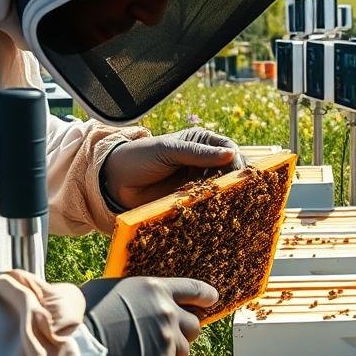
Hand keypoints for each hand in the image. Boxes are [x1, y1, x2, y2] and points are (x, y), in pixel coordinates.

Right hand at [79, 276, 217, 355]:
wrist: (76, 344)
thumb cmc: (85, 314)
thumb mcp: (112, 289)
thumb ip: (136, 294)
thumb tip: (137, 300)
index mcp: (157, 289)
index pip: (195, 289)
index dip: (206, 296)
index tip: (212, 301)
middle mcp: (168, 311)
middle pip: (194, 326)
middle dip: (183, 333)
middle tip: (164, 340)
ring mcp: (167, 338)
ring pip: (185, 351)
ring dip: (170, 355)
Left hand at [102, 128, 243, 208]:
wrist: (115, 181)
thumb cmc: (140, 157)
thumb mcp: (169, 150)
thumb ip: (198, 153)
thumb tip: (230, 154)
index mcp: (201, 142)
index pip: (229, 149)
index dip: (237, 160)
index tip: (240, 173)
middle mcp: (203, 161)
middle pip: (229, 170)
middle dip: (235, 180)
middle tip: (240, 192)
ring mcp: (197, 181)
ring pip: (221, 188)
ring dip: (226, 195)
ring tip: (230, 204)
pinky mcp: (190, 199)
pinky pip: (208, 203)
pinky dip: (214, 207)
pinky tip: (217, 213)